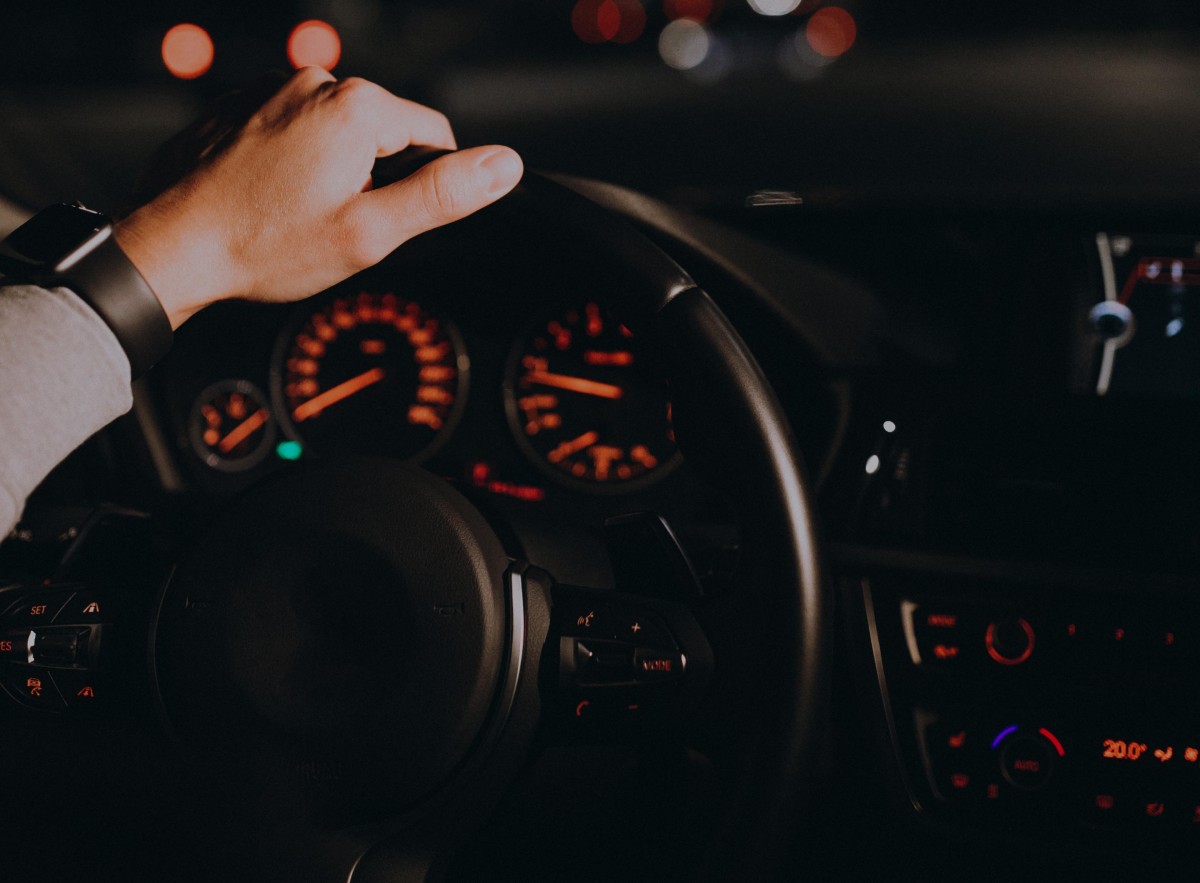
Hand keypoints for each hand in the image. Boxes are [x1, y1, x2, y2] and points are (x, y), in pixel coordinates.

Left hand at [113, 67, 522, 328]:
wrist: (170, 249)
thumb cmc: (265, 246)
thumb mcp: (371, 233)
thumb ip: (443, 196)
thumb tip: (503, 166)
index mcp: (355, 106)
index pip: (434, 135)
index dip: (425, 185)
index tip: (389, 219)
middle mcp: (312, 82)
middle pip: (383, 132)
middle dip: (374, 179)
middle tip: (337, 226)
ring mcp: (269, 91)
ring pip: (336, 134)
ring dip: (332, 172)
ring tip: (298, 217)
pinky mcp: (239, 107)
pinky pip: (292, 132)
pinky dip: (292, 164)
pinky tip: (271, 202)